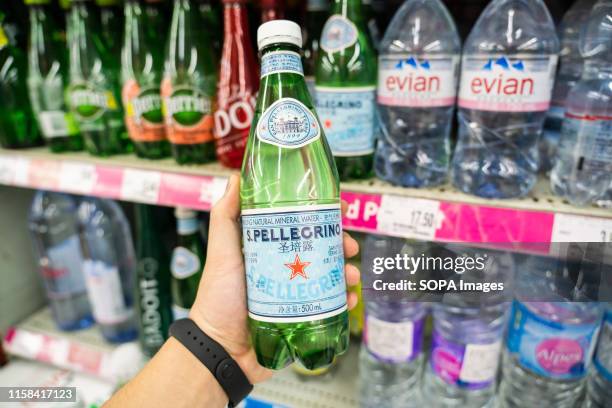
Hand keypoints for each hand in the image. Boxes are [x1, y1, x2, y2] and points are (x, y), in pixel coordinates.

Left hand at [189, 174, 360, 383]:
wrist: (220, 347)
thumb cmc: (217, 297)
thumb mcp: (222, 251)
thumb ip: (225, 216)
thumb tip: (236, 177)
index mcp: (269, 247)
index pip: (301, 224)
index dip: (322, 214)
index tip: (339, 208)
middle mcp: (285, 266)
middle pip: (321, 248)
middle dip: (341, 243)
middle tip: (349, 245)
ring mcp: (296, 291)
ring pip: (330, 275)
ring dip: (346, 271)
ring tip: (351, 274)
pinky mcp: (303, 315)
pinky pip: (330, 305)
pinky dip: (343, 299)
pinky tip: (349, 297)